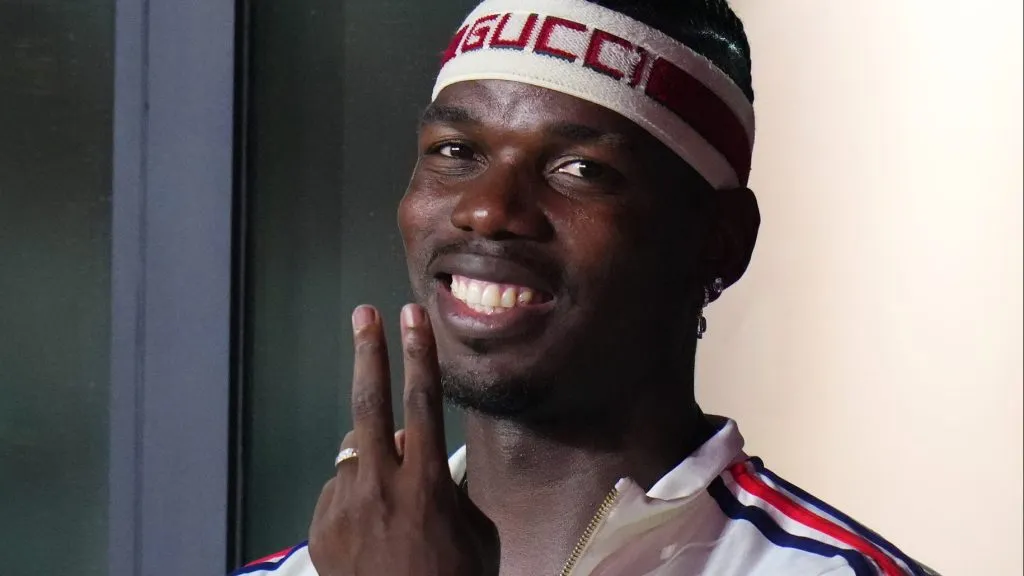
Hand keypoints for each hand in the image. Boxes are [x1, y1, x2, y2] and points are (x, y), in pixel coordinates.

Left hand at [308, 304, 498, 575]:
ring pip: (353, 449)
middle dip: (368, 353)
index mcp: (425, 485)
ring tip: (392, 484)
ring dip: (373, 453)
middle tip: (365, 315)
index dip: (419, 355)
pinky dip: (359, 495)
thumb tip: (422, 458)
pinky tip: (375, 529)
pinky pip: (343, 490)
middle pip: (369, 403)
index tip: (412, 318)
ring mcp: (345, 506)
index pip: (422, 403)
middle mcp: (380, 486)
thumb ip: (449, 487)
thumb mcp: (476, 533)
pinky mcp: (322, 526)